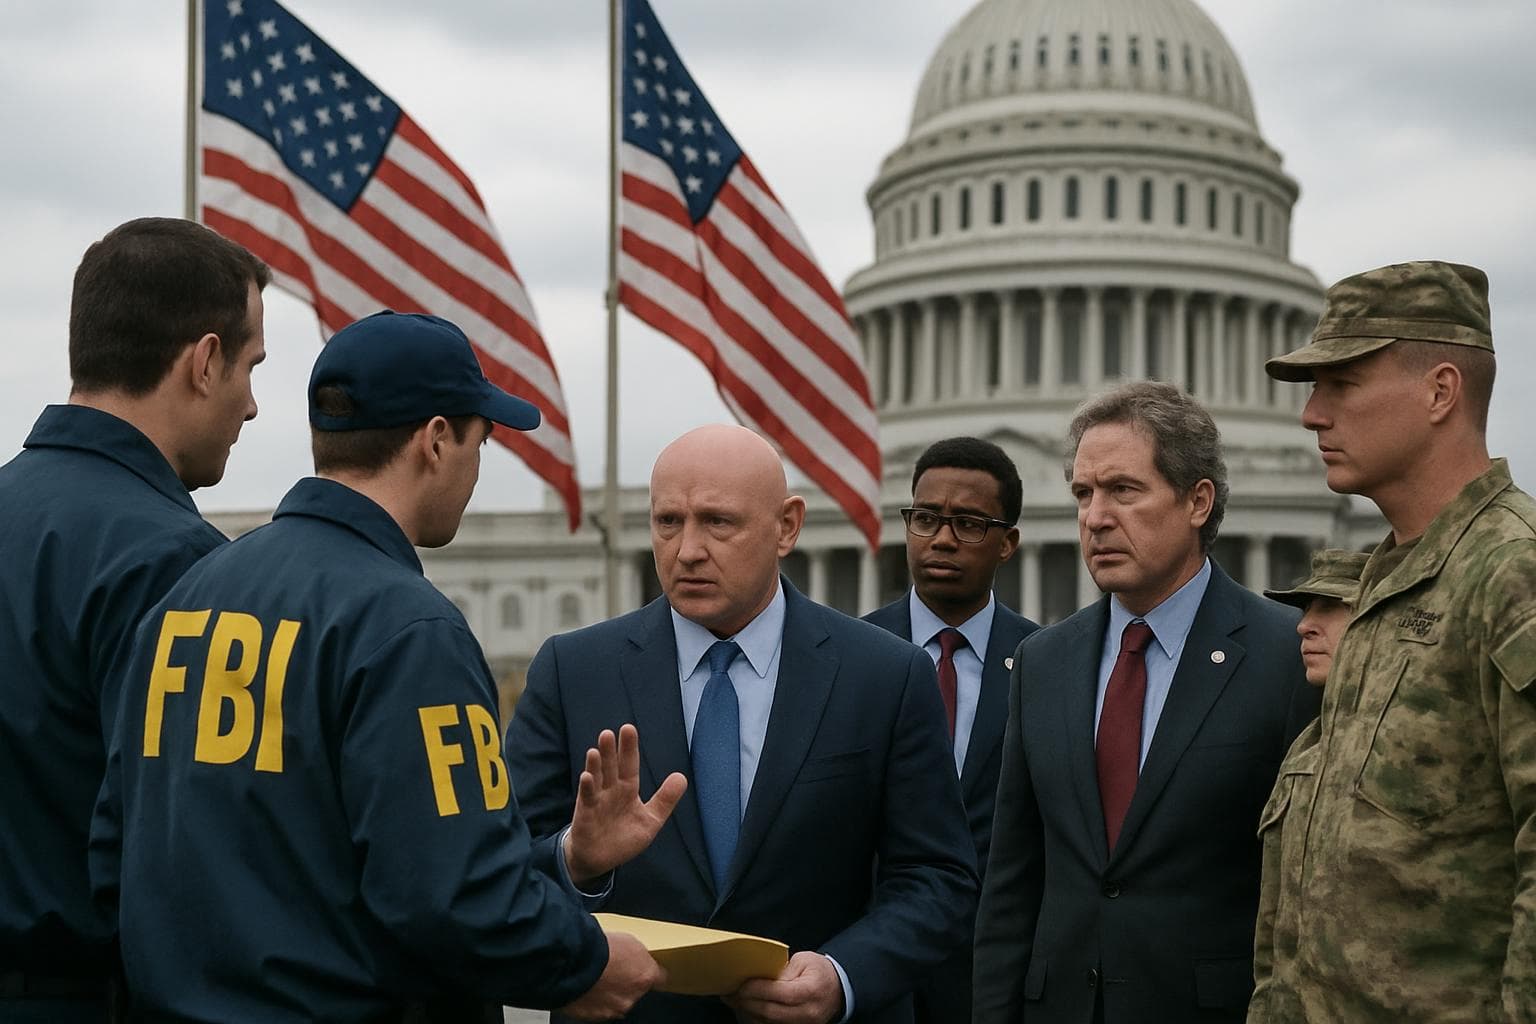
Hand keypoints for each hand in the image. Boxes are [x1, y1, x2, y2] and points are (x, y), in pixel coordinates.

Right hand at [558, 930, 665, 1020]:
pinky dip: (593, 1000)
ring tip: (595, 977)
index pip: (659, 978)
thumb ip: (638, 955)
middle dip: (626, 983)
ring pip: (615, 1001)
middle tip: (612, 969)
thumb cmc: (598, 948)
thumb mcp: (628, 940)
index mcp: (645, 976)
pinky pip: (597, 1008)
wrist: (573, 961)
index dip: (651, 973)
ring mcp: (612, 1008)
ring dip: (609, 992)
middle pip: (634, 991)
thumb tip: (638, 958)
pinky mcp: (593, 1016)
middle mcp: (631, 996)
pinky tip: (586, 986)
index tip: (647, 970)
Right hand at [563, 724, 687, 883]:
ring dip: (596, 764)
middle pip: (612, 767)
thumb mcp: (651, 820)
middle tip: (611, 732)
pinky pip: (587, 798)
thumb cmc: (623, 838)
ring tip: (596, 749)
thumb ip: (665, 800)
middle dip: (611, 751)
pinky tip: (587, 776)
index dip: (629, 748)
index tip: (628, 729)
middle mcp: (611, 790)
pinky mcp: (586, 814)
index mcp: (627, 790)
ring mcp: (597, 801)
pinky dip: (587, 787)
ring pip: (597, 778)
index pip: (629, 765)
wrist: (599, 860)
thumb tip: (682, 777)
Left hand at [725, 950, 844, 1023]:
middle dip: (746, 1003)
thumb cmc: (819, 972)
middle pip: (770, 1012)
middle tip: (730, 994)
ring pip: (768, 1023)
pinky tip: (746, 1010)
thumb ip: (782, 970)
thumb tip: (758, 978)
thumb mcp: (803, 961)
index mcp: (811, 991)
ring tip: (734, 1001)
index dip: (756, 990)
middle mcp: (808, 1013)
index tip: (740, 985)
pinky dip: (756, 1019)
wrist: (838, 990)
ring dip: (747, 1013)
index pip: (779, 993)